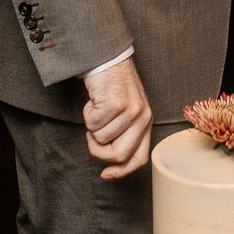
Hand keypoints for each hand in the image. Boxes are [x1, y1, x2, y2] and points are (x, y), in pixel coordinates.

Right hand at [83, 57, 153, 178]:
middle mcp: (142, 118)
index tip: (106, 174)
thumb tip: (111, 159)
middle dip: (99, 151)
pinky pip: (93, 124)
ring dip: (92, 125)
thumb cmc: (113, 85)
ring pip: (102, 138)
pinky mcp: (116, 104)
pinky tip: (93, 101)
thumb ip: (124, 132)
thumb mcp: (126, 111)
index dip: (121, 172)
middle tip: (92, 135)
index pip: (139, 158)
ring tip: (96, 108)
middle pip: (119, 155)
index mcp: (146, 122)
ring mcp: (130, 111)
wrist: (108, 58)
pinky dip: (87, 114)